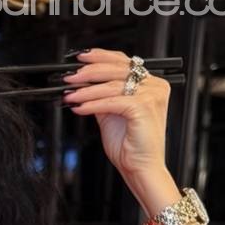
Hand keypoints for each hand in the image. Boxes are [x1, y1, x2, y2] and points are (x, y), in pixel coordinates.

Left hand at [61, 49, 169, 184]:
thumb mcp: (111, 115)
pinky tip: (79, 108)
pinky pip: (111, 101)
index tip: (80, 59)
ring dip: (85, 91)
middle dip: (88, 72)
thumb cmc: (130, 146)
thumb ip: (102, 97)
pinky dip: (92, 104)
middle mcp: (154, 86)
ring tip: (70, 95)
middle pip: (116, 69)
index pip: (123, 62)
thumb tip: (83, 84)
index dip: (100, 57)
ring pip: (111, 86)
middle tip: (70, 77)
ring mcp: (151, 95)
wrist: (141, 168)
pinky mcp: (144, 106)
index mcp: (150, 84)